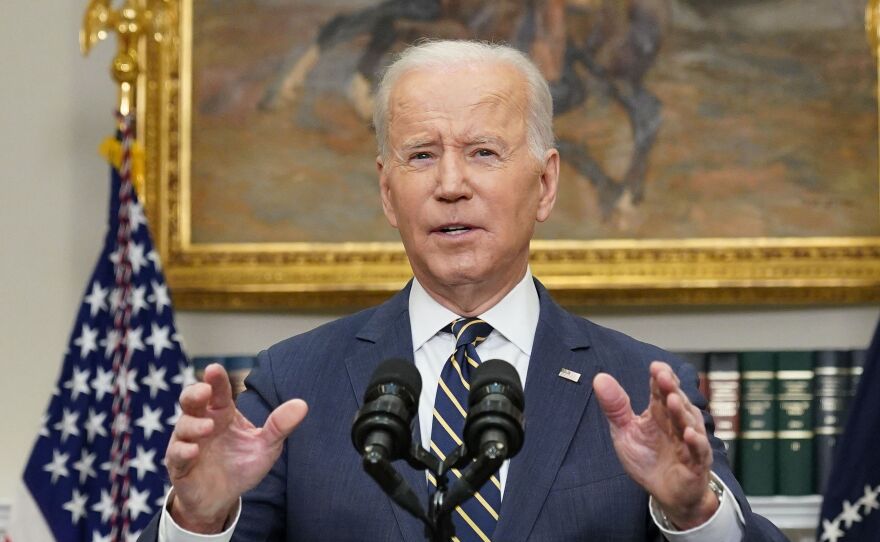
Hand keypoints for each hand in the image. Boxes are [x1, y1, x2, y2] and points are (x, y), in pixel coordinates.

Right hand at [165, 363, 307, 532]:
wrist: (222, 499)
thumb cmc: (242, 465)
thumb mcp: (266, 446)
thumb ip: (280, 425)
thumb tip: (302, 404)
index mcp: (223, 413)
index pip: (219, 392)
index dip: (216, 380)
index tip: (214, 369)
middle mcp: (203, 422)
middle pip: (191, 401)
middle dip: (194, 393)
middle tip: (204, 391)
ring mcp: (187, 442)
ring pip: (183, 425)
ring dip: (194, 425)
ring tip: (208, 428)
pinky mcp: (179, 464)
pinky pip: (176, 454)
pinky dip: (183, 450)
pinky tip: (194, 451)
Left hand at [593, 361, 717, 529]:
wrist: (666, 494)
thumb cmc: (648, 460)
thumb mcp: (625, 431)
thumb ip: (615, 407)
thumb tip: (599, 378)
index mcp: (660, 411)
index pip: (661, 389)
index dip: (660, 377)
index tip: (654, 367)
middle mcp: (677, 421)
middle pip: (676, 401)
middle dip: (670, 388)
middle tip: (663, 376)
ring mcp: (689, 441)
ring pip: (688, 422)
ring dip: (681, 411)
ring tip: (673, 400)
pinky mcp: (697, 462)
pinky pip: (698, 450)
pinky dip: (695, 442)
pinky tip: (689, 433)